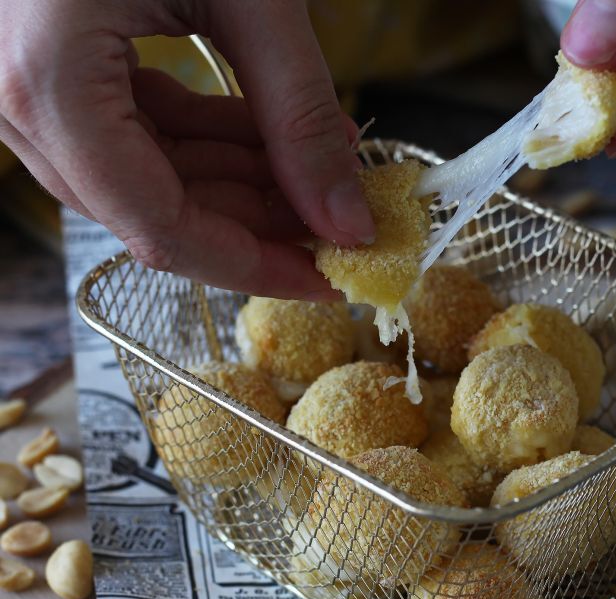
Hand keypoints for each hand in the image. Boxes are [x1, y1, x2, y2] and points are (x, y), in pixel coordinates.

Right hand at [0, 0, 374, 299]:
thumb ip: (298, 113)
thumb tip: (345, 215)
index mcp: (51, 83)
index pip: (161, 231)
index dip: (253, 268)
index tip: (325, 277)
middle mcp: (20, 99)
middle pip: (157, 210)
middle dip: (258, 222)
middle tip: (337, 217)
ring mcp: (31, 85)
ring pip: (150, 178)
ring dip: (241, 183)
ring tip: (318, 171)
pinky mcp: (57, 66)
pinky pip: (137, 133)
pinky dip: (210, 142)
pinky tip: (272, 137)